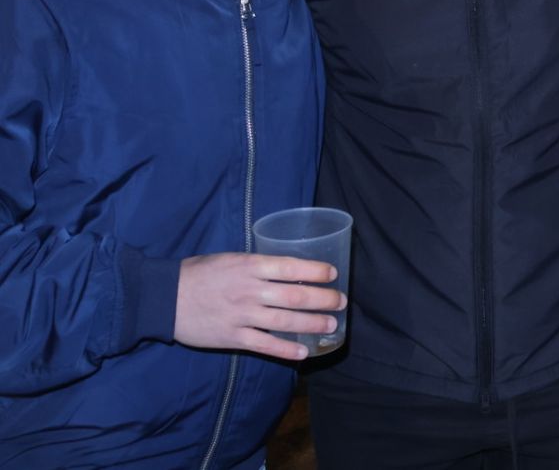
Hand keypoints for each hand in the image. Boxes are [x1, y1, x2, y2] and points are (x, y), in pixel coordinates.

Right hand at [174, 253, 344, 360]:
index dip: (316, 270)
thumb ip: (257, 265)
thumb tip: (287, 268)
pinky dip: (285, 350)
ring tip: (331, 325)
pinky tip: (302, 352)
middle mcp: (250, 290)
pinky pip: (265, 345)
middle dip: (323, 299)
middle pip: (295, 296)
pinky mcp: (232, 337)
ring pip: (285, 321)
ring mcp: (242, 315)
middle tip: (341, 301)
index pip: (291, 267)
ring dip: (312, 324)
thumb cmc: (198, 273)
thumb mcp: (231, 259)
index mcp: (250, 266)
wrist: (164, 298)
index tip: (334, 274)